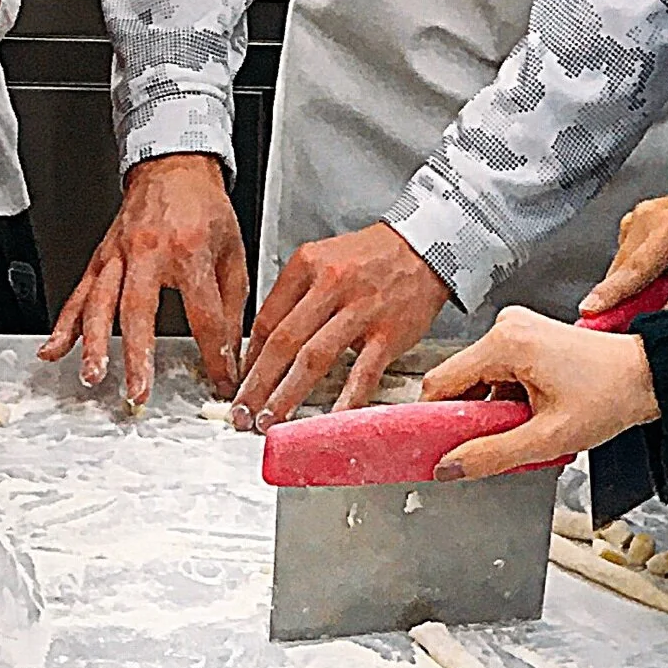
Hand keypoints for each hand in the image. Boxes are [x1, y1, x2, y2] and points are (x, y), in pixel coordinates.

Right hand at [41, 154, 247, 404]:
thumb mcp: (232, 253)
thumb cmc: (204, 208)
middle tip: (137, 392)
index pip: (203, 314)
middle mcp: (148, 252)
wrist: (174, 165)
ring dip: (92, 344)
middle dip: (136, 356)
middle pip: (137, 311)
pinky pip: (78, 294)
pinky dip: (64, 325)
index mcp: (189, 251)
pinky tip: (53, 350)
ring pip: (99, 303)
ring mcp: (119, 254)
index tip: (220, 381)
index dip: (215, 353)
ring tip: (92, 376)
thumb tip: (232, 353)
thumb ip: (231, 306)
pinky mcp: (101, 257)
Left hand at [233, 222, 451, 427]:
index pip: (266, 319)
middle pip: (282, 343)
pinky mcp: (388, 333)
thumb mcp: (323, 260)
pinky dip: (345, 400)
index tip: (241, 384)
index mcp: (307, 265)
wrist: (427, 245)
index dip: (249, 359)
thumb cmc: (372, 258)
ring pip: (313, 359)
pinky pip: (362, 373)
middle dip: (257, 384)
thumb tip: (265, 344)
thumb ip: (294, 297)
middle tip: (242, 413)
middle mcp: (330, 285)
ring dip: (287, 395)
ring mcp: (360, 311)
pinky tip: (328, 420)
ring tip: (270, 421)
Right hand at [420, 308, 656, 479]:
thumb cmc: (610, 395)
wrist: (648, 376)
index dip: (434, 420)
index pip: (439, 383)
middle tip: (496, 445)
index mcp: (505, 342)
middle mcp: (506, 327)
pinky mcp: (526, 339)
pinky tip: (531, 416)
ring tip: (526, 428)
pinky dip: (506, 403)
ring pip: (477, 383)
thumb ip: (491, 455)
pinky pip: (496, 376)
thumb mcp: (546, 437)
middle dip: (471, 419)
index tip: (438, 448)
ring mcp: (516, 330)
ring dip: (492, 414)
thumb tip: (448, 468)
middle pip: (457, 383)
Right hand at [580, 180, 667, 315]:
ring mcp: (637, 219)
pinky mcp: (632, 226)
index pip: (637, 268)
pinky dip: (637, 278)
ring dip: (637, 290)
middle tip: (655, 315)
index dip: (612, 294)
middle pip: (622, 274)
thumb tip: (667, 315)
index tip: (588, 312)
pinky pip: (625, 264)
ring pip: (621, 271)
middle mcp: (649, 218)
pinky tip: (663, 274)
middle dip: (628, 303)